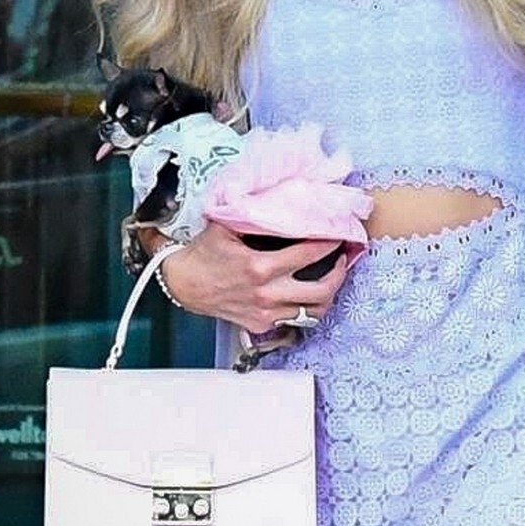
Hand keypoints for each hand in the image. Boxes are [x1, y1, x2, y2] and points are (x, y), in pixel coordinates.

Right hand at [157, 222, 355, 332]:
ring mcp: (265, 313)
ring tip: (331, 279)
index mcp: (260, 267)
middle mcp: (266, 294)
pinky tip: (306, 295)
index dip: (329, 242)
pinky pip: (293, 321)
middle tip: (342, 259)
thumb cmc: (203, 253)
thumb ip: (253, 215)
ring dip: (327, 295)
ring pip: (312, 313)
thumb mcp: (226, 226)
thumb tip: (280, 200)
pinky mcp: (260, 325)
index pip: (309, 254)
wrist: (182, 284)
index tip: (339, 233)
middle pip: (321, 291)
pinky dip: (304, 308)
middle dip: (339, 273)